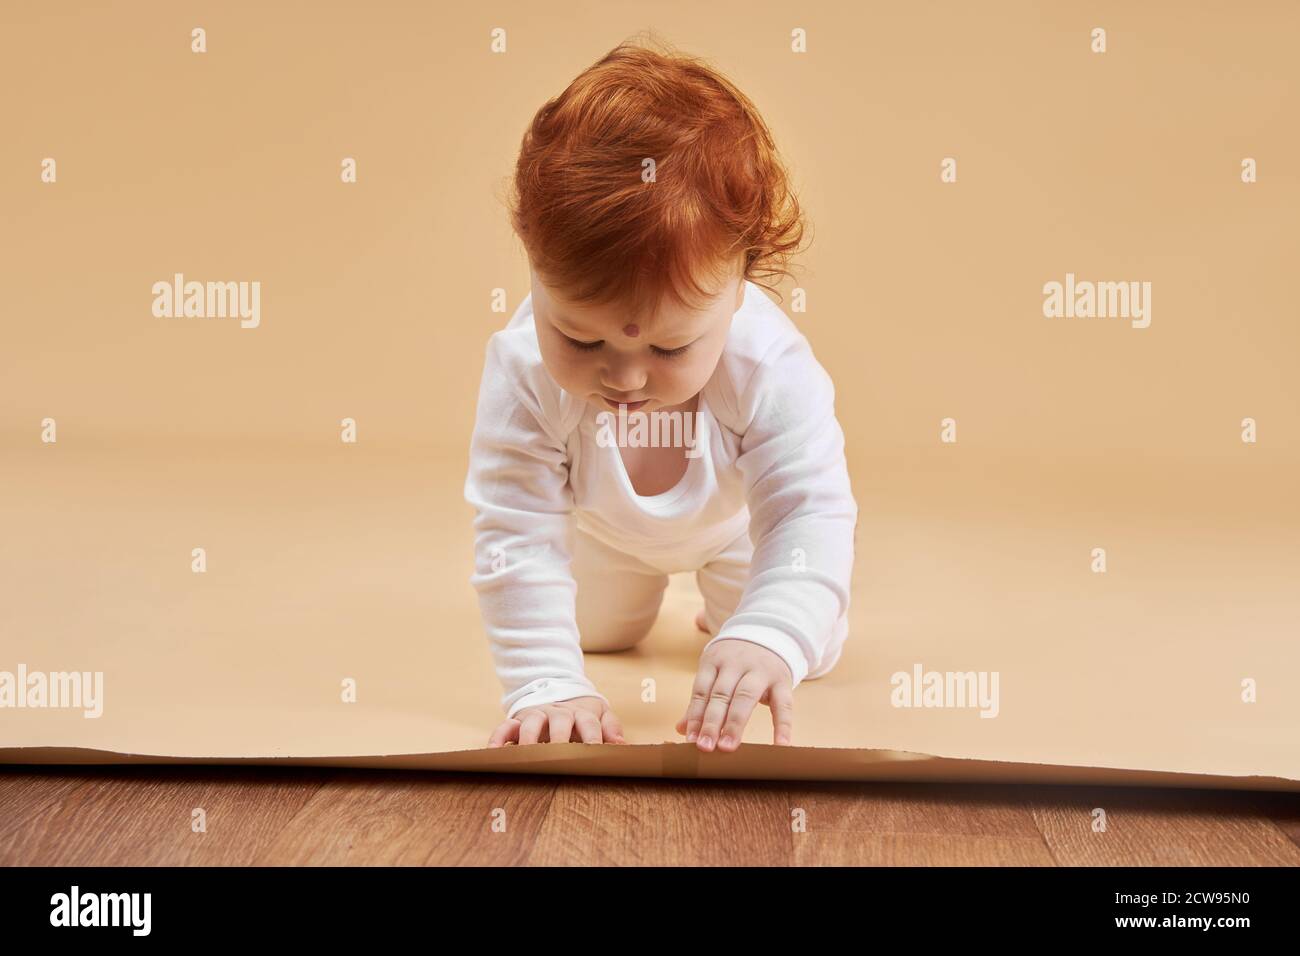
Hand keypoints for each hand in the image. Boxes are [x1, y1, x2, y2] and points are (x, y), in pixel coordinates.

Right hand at [487, 695, 625, 746]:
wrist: (557, 691)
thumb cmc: (581, 714)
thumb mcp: (600, 715)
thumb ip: (611, 728)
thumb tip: (621, 746)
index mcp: (580, 712)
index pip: (589, 722)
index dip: (593, 736)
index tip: (596, 752)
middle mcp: (557, 712)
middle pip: (559, 721)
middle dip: (560, 738)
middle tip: (560, 757)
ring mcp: (536, 715)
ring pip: (531, 723)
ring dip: (530, 739)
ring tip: (528, 757)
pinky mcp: (517, 720)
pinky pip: (505, 727)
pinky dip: (498, 739)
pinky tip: (494, 754)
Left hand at [676, 638, 793, 750]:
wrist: (769, 633)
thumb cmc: (736, 661)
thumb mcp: (715, 671)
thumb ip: (701, 700)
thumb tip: (682, 730)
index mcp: (715, 661)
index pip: (702, 690)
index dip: (695, 716)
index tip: (690, 739)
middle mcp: (736, 664)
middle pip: (721, 694)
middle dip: (712, 721)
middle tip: (705, 746)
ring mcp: (761, 671)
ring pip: (746, 697)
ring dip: (735, 723)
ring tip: (727, 747)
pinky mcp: (782, 680)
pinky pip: (783, 704)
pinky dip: (782, 726)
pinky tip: (779, 745)